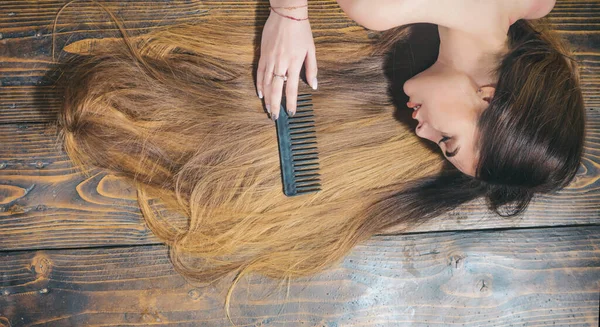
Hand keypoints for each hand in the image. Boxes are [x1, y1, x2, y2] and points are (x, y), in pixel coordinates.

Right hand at [257, 2, 317, 119]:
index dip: (291, 102)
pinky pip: (259, 72)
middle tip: (275, 117)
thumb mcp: (311, 50)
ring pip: (265, 83)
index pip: (291, 89)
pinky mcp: (263, 54)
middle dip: (275, 105)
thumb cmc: (301, 31)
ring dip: (266, 98)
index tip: (290, 113)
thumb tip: (313, 86)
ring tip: (268, 109)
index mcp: (294, 63)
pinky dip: (259, 84)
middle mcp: (281, 63)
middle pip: (276, 89)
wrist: (286, 14)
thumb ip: (311, 69)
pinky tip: (260, 93)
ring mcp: (270, 59)